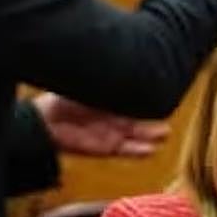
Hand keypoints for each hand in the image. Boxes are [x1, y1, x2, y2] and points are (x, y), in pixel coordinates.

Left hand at [33, 92, 169, 157]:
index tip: (164, 88)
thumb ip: (104, 81)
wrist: (48, 123)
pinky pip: (128, 150)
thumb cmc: (64, 99)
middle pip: (142, 115)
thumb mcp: (88, 86)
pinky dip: (140, 150)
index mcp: (113, 96)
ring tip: (164, 133)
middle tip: (169, 109)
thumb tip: (121, 66)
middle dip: (155, 113)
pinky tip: (151, 149)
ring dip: (152, 134)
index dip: (149, 92)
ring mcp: (114, 132)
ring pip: (139, 134)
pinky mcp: (108, 147)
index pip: (136, 94)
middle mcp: (116, 114)